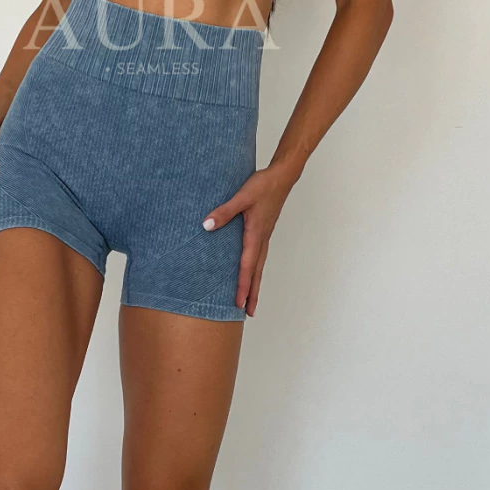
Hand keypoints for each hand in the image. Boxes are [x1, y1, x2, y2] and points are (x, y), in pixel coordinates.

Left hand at [201, 163, 296, 317]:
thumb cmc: (263, 185)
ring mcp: (264, 236)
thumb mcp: (242, 196)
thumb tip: (206, 226)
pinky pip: (259, 256)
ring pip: (259, 266)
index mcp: (255, 234)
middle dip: (252, 293)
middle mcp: (262, 239)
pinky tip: (251, 272)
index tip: (238, 303)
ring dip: (255, 284)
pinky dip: (255, 269)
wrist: (282, 176)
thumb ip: (224, 211)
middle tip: (249, 313)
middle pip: (256, 272)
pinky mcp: (264, 231)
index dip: (242, 286)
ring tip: (251, 300)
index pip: (247, 266)